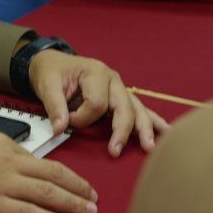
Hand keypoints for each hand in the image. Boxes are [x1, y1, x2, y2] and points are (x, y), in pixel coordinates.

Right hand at [0, 133, 97, 212]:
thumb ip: (4, 155)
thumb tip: (28, 170)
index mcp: (3, 143)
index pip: (43, 161)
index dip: (67, 176)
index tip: (80, 185)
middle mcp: (5, 161)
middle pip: (53, 176)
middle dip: (78, 190)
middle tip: (94, 200)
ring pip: (46, 195)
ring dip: (71, 205)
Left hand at [29, 50, 167, 157]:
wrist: (52, 62)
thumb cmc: (51, 71)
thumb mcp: (47, 85)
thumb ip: (54, 107)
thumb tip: (59, 129)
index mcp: (95, 72)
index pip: (96, 103)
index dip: (82, 118)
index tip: (67, 120)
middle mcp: (112, 79)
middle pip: (124, 107)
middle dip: (122, 130)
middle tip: (115, 150)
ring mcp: (119, 88)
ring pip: (136, 109)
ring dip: (143, 129)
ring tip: (149, 147)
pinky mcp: (120, 97)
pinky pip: (138, 109)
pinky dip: (151, 120)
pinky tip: (165, 131)